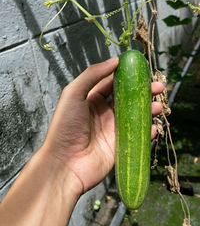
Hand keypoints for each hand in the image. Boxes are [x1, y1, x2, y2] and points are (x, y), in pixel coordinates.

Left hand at [42, 57, 163, 194]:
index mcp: (91, 100)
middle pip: (128, 99)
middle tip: (158, 86)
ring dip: (149, 110)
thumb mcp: (73, 94)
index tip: (141, 69)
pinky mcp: (120, 146)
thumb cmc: (65, 127)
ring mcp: (113, 130)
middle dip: (143, 92)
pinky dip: (148, 131)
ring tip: (159, 105)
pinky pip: (138, 136)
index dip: (127, 76)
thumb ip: (92, 75)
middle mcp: (103, 114)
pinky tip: (152, 127)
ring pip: (136, 116)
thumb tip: (114, 61)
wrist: (65, 164)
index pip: (112, 83)